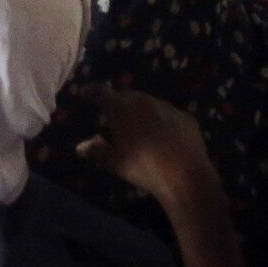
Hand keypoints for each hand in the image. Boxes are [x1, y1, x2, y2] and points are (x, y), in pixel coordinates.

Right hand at [75, 86, 215, 204]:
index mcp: (120, 109)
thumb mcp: (114, 162)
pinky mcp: (186, 118)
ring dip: (140, 111)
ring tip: (138, 127)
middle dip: (117, 102)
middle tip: (113, 115)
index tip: (86, 92)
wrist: (186, 175)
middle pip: (126, 95)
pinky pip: (168, 115)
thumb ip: (96, 151)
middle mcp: (143, 101)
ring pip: (148, 103)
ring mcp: (167, 107)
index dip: (92, 91)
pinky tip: (163, 136)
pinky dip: (162, 121)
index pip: (101, 92)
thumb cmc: (143, 166)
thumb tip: (81, 147)